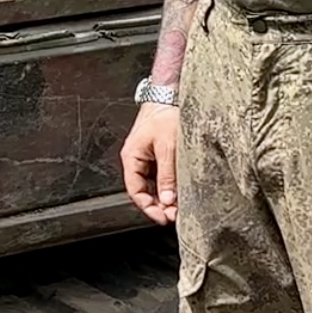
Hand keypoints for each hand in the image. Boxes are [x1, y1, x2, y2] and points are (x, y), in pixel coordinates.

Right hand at [119, 103, 179, 225]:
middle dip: (159, 205)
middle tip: (176, 215)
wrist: (169, 94)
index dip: (148, 207)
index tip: (164, 218)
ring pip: (153, 184)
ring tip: (180, 205)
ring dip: (165, 196)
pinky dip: (169, 185)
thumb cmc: (165, 114)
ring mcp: (147, 156)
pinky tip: (180, 190)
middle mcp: (137, 159)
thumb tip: (167, 200)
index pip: (135, 191)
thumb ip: (167, 175)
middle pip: (144, 190)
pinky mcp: (158, 153)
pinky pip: (161, 175)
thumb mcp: (167, 147)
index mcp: (131, 157)